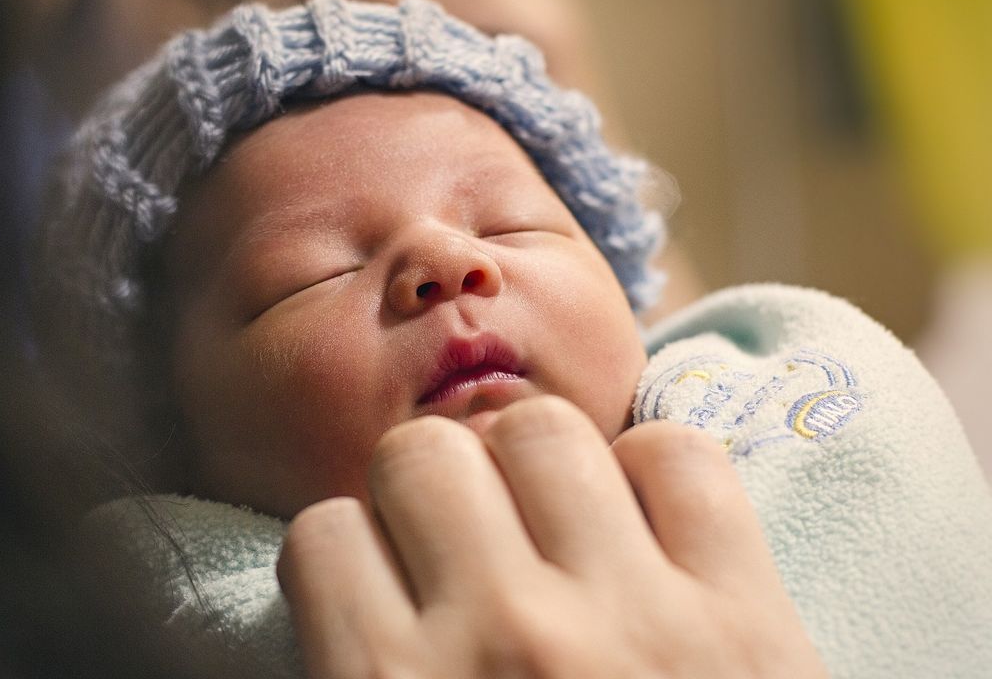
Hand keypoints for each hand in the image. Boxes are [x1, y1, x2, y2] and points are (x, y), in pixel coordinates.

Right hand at [277, 395, 826, 677]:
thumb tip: (341, 625)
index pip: (324, 536)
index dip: (351, 558)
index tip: (386, 588)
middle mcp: (502, 641)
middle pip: (422, 455)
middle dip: (430, 493)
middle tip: (464, 547)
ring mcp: (632, 619)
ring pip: (538, 429)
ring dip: (531, 469)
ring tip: (553, 529)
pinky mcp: (748, 617)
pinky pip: (678, 457)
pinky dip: (655, 477)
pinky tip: (645, 534)